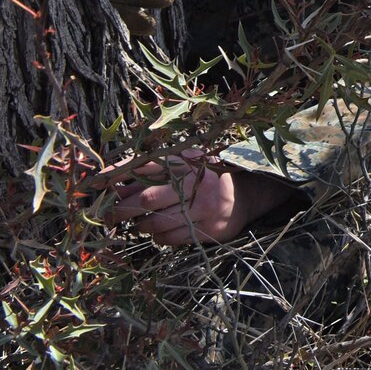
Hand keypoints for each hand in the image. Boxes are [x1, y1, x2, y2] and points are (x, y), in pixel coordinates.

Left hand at [104, 148, 302, 244]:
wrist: (246, 196)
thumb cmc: (205, 179)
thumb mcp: (183, 167)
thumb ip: (151, 173)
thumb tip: (110, 184)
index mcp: (187, 161)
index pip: (144, 166)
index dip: (117, 175)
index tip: (94, 184)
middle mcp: (196, 182)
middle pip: (144, 200)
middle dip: (120, 210)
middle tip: (108, 217)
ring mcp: (203, 207)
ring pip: (154, 223)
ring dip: (140, 226)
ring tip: (140, 223)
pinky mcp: (207, 229)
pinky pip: (168, 238)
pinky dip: (158, 237)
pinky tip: (163, 229)